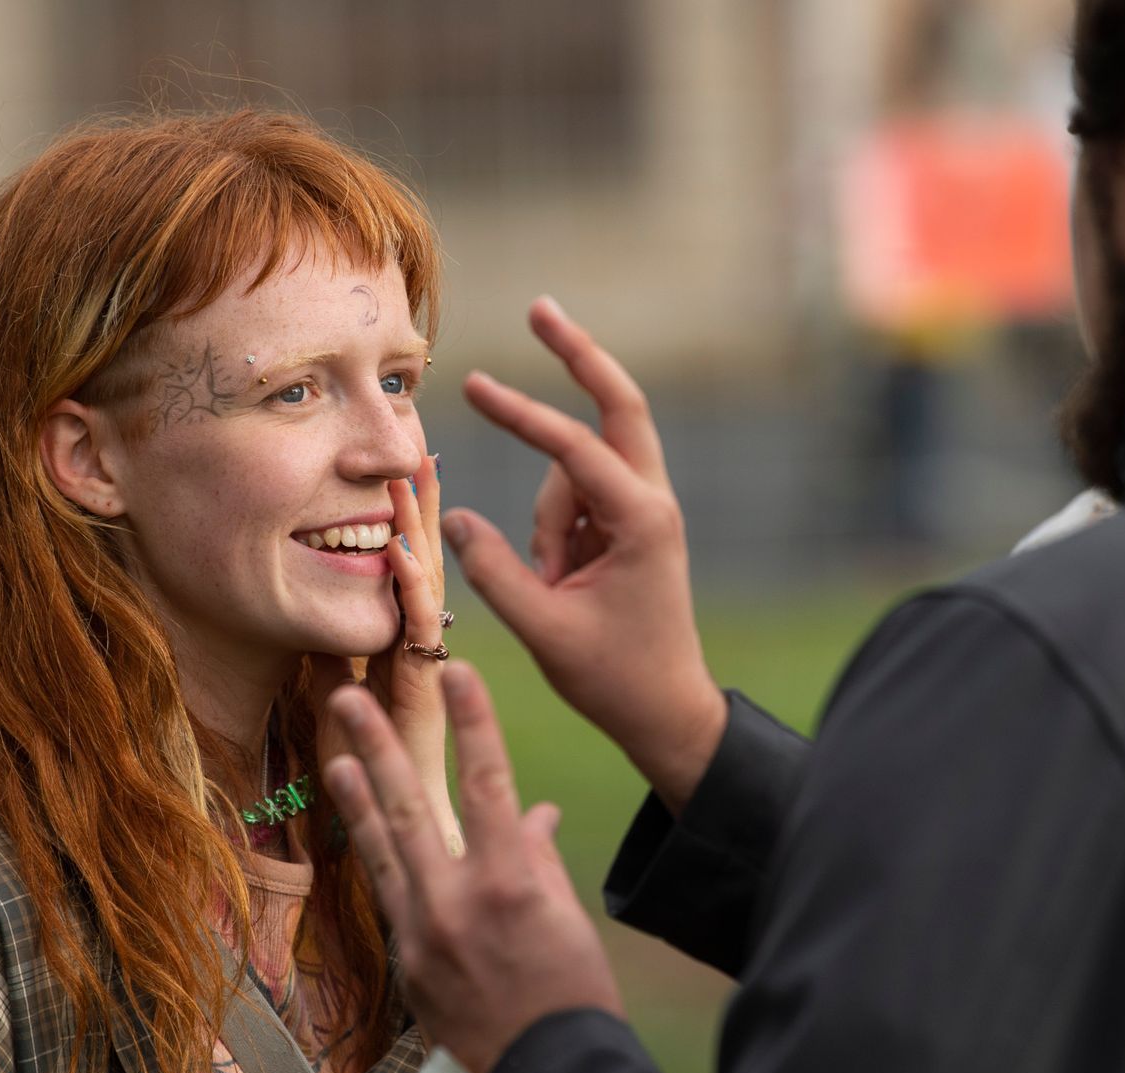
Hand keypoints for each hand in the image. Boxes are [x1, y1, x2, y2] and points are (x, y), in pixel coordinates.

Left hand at [312, 454, 461, 851]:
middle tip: (422, 452)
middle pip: (425, 567)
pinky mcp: (420, 692)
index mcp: (404, 646)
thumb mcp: (331, 699)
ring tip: (412, 479)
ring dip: (418, 532)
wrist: (401, 831)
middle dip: (423, 511)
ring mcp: (425, 669)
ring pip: (426, 588)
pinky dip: (406, 587)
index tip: (405, 474)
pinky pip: (416, 632)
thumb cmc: (369, 772)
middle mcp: (420, 651)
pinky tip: (394, 548)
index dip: (410, 524)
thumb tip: (308, 623)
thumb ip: (325, 662)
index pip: (410, 573)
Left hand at [323, 663, 623, 1072]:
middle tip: (347, 698)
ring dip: (358, 800)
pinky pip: (392, 899)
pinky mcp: (409, 966)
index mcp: (510, 883)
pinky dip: (381, 861)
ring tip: (335, 755)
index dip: (474, 723)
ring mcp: (424, 935)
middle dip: (378, 747)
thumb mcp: (569, 919)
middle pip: (410, 807)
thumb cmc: (574, 996)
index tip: (457, 672)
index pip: (488, 783)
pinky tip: (364, 830)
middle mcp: (456, 902)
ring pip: (383, 851)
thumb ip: (540, 860)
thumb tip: (535, 815)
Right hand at [448, 297, 725, 810]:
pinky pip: (574, 504)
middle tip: (538, 308)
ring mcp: (644, 510)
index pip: (576, 449)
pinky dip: (555, 535)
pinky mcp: (630, 525)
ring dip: (548, 526)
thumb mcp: (544, 631)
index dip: (522, 414)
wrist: (667, 711)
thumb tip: (458, 517)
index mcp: (644, 522)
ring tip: (560, 594)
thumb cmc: (614, 677)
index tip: (472, 385)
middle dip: (577, 357)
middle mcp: (653, 502)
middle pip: (617, 406)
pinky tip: (567, 586)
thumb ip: (495, 572)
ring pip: (574, 475)